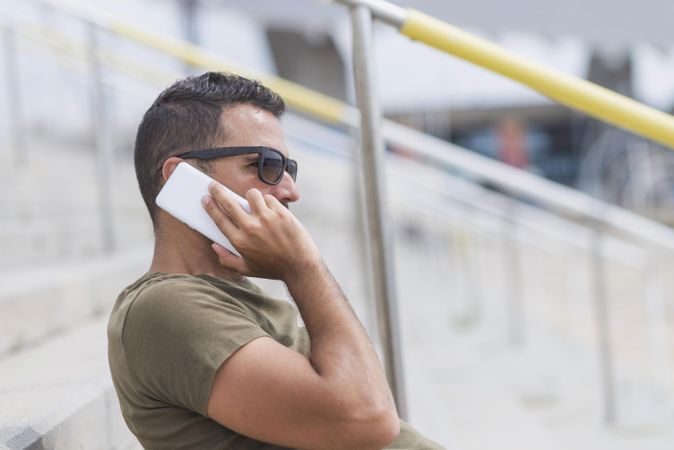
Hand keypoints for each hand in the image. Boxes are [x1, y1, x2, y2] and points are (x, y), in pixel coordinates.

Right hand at [202, 182, 320, 280]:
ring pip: (251, 194)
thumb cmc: (273, 268)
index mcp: (240, 241)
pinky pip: (269, 198)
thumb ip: (227, 260)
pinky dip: (268, 202)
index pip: (219, 219)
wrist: (300, 266)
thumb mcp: (247, 269)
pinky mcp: (281, 213)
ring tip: (253, 202)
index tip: (205, 198)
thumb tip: (214, 246)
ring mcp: (267, 218)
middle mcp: (251, 228)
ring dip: (250, 196)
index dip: (210, 207)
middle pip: (229, 203)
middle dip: (218, 191)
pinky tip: (271, 211)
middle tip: (213, 185)